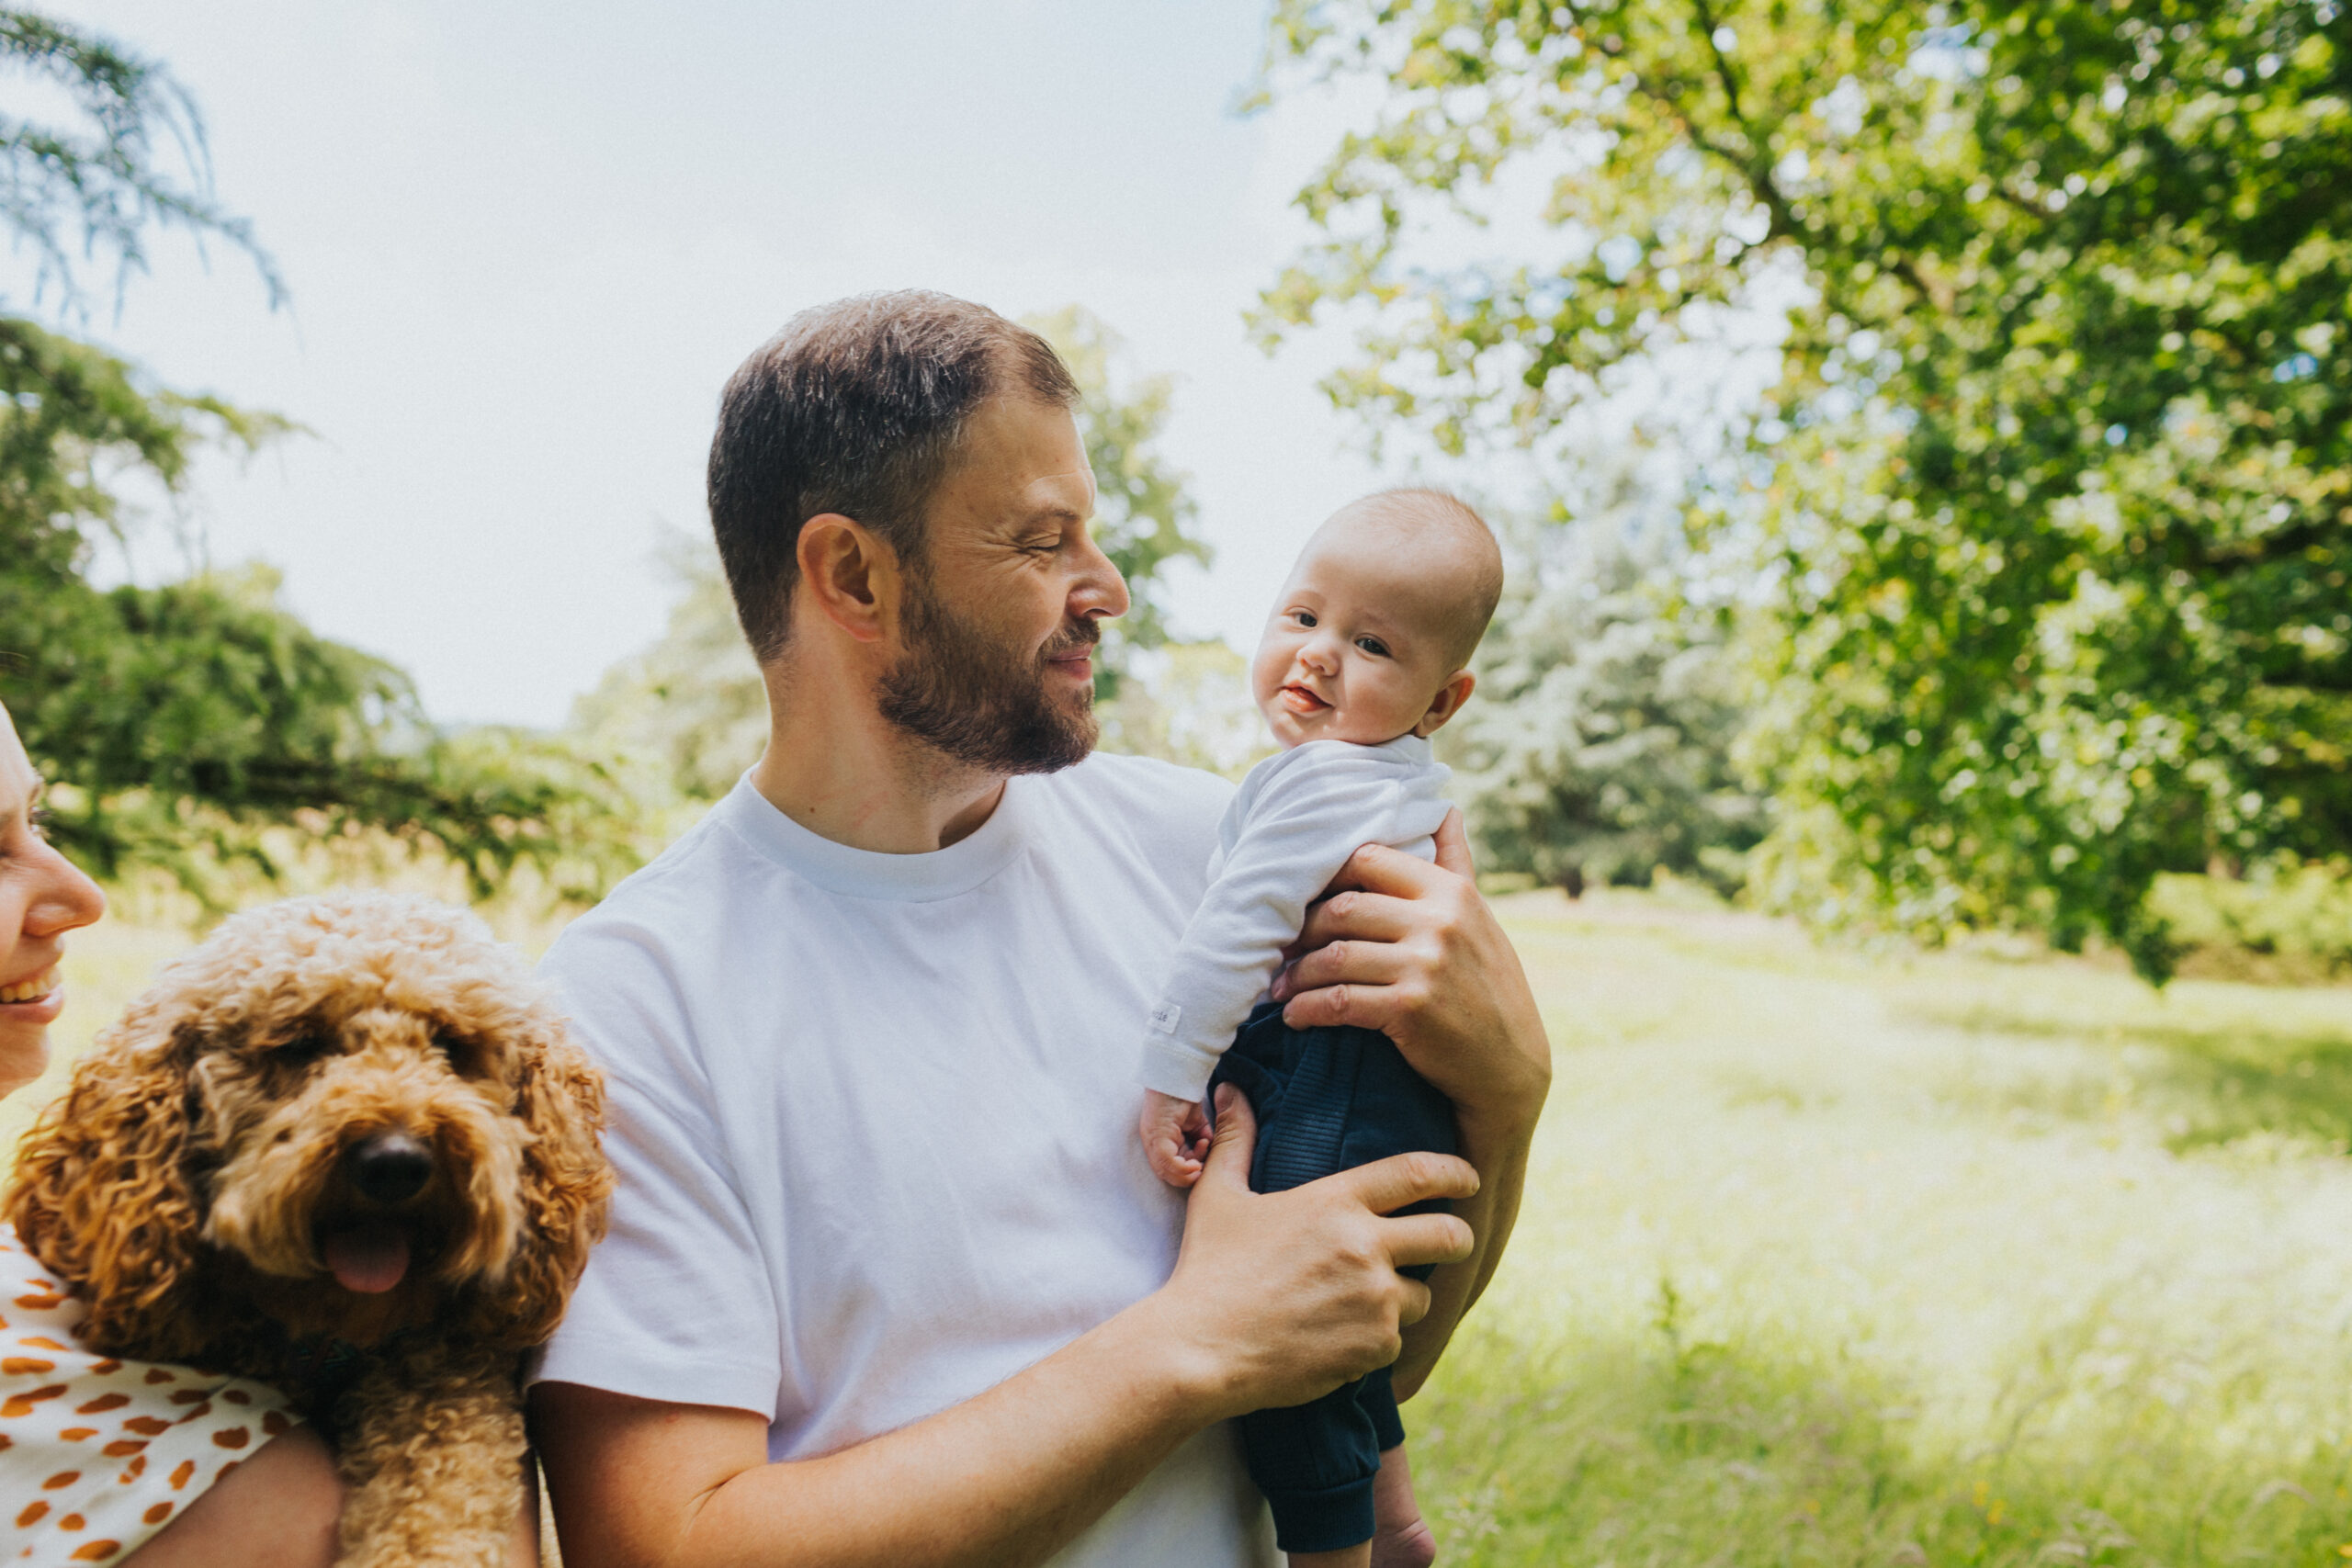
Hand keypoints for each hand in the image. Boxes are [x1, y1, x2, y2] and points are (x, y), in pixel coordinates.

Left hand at [1137, 1089, 1211, 1186]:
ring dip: (1187, 1174)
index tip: (1202, 1165)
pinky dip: (1184, 1168)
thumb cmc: (1184, 1094)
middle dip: (1187, 1177)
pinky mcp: (1157, 1137)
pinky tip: (1197, 1162)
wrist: (1179, 1075)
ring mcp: (1152, 1141)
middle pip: (1166, 1174)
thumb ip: (1200, 1136)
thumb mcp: (1196, 1122)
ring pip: (1166, 1172)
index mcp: (1160, 1141)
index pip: (1169, 1169)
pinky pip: (1168, 1163)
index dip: (1186, 1173)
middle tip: (1202, 1169)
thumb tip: (1208, 1148)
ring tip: (1200, 1164)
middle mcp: (1152, 1143)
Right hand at [1148, 1085, 1476, 1420]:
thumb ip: (1235, 1140)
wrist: (1200, 1349)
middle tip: (1451, 1243)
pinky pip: (1396, 1340)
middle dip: (1458, 1239)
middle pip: (1450, 1235)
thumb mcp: (1217, 1196)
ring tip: (1362, 1305)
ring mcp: (1374, 1298)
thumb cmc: (1207, 1270)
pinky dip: (1375, 1342)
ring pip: (1422, 1295)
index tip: (1469, 1177)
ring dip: (1403, 1299)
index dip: (1454, 1173)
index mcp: (1335, 1201)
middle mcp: (1365, 1245)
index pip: (1417, 1174)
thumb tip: (1229, 1090)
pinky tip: (1339, 1340)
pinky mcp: (1373, 1346)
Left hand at [1269, 809, 1549, 1137]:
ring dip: (1296, 975)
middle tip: (1279, 948)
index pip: (1368, 860)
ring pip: (1334, 956)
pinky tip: (1294, 1016)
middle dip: (1301, 930)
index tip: (1303, 902)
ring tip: (1280, 987)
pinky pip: (1338, 1001)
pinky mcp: (1410, 1009)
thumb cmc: (1488, 987)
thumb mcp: (1479, 919)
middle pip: (1342, 908)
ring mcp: (1425, 965)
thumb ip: (1455, 864)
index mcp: (1451, 891)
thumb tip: (1445, 809)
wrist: (1509, 1066)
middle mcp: (1439, 921)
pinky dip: (1306, 1009)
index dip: (1326, 879)